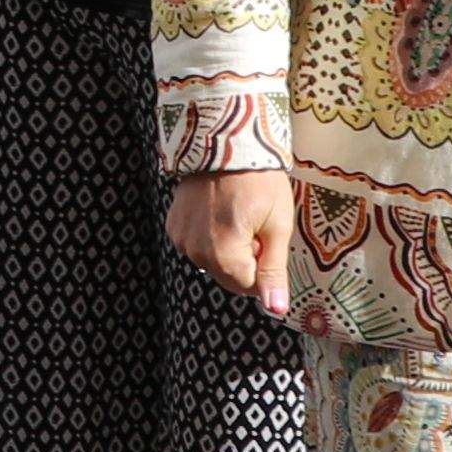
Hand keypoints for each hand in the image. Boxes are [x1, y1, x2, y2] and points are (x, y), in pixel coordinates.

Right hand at [166, 167, 296, 317]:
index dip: (265, 265)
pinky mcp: (173, 226)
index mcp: (224, 254)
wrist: (225, 141)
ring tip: (236, 214)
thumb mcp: (277, 225)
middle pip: (229, 277)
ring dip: (228, 249)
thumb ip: (274, 270)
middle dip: (246, 260)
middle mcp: (196, 252)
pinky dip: (210, 236)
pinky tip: (218, 211)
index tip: (268, 237)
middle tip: (255, 225)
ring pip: (213, 262)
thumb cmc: (259, 180)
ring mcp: (181, 239)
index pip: (250, 287)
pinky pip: (197, 246)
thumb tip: (277, 310)